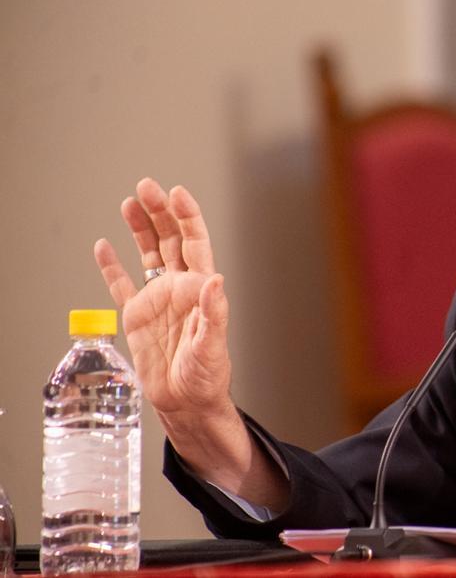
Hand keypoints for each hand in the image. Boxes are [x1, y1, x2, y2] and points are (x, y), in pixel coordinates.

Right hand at [94, 178, 279, 502]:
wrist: (187, 402)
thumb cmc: (207, 376)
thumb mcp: (213, 345)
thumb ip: (214, 312)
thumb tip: (216, 279)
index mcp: (200, 289)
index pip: (195, 243)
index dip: (188, 218)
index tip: (177, 194)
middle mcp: (179, 288)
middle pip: (170, 240)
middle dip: (160, 212)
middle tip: (146, 187)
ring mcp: (157, 299)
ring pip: (147, 254)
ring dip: (140, 229)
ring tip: (129, 203)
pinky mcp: (137, 316)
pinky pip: (122, 284)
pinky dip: (112, 265)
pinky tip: (104, 246)